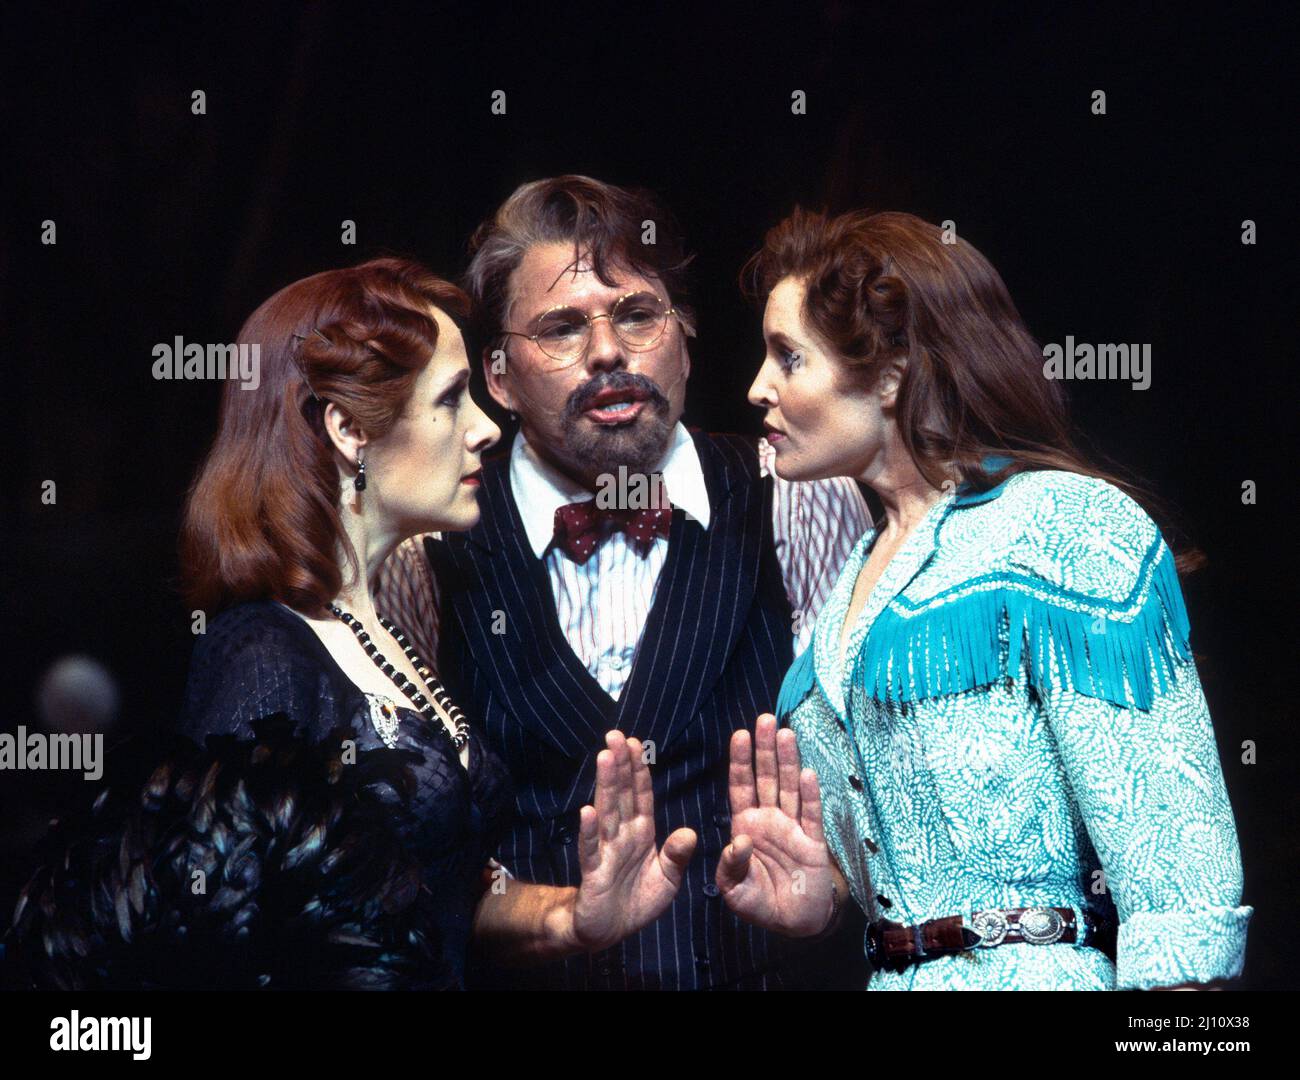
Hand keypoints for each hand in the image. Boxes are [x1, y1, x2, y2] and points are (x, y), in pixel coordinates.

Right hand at [570, 731, 697, 951]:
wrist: (610, 932)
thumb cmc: (638, 901)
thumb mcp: (667, 879)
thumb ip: (676, 855)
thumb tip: (690, 832)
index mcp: (641, 833)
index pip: (640, 795)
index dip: (639, 770)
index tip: (636, 743)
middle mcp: (622, 836)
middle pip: (621, 795)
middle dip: (620, 765)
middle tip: (615, 735)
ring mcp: (606, 852)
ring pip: (606, 813)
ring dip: (606, 786)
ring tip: (604, 758)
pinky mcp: (594, 873)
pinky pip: (592, 850)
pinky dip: (589, 831)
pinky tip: (587, 811)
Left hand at [716, 713, 835, 936]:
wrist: (794, 923)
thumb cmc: (759, 903)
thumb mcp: (734, 890)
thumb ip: (731, 867)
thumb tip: (740, 841)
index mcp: (746, 826)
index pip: (741, 786)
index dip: (741, 761)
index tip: (740, 734)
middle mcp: (770, 820)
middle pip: (766, 778)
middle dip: (765, 749)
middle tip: (765, 719)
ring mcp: (793, 828)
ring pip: (789, 788)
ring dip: (788, 762)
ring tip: (786, 734)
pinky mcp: (814, 843)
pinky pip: (812, 816)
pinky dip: (810, 796)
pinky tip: (807, 774)